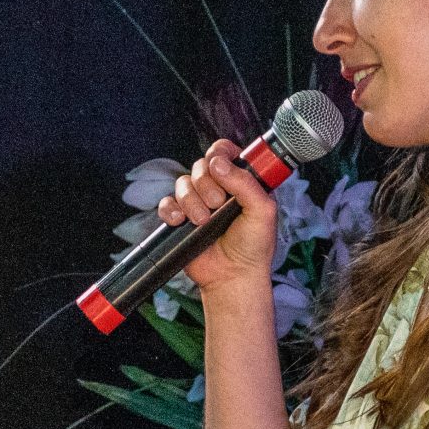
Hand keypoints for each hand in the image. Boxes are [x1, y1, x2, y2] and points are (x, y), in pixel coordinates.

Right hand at [158, 139, 280, 295]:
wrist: (233, 276)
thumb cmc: (254, 245)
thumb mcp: (262, 210)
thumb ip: (246, 183)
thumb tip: (219, 163)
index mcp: (239, 182)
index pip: (223, 152)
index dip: (219, 153)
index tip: (221, 164)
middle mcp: (218, 189)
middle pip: (200, 165)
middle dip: (207, 184)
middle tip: (218, 204)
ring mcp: (197, 203)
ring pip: (183, 184)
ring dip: (192, 201)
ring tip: (204, 221)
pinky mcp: (180, 219)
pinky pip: (166, 203)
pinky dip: (171, 211)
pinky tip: (182, 222)